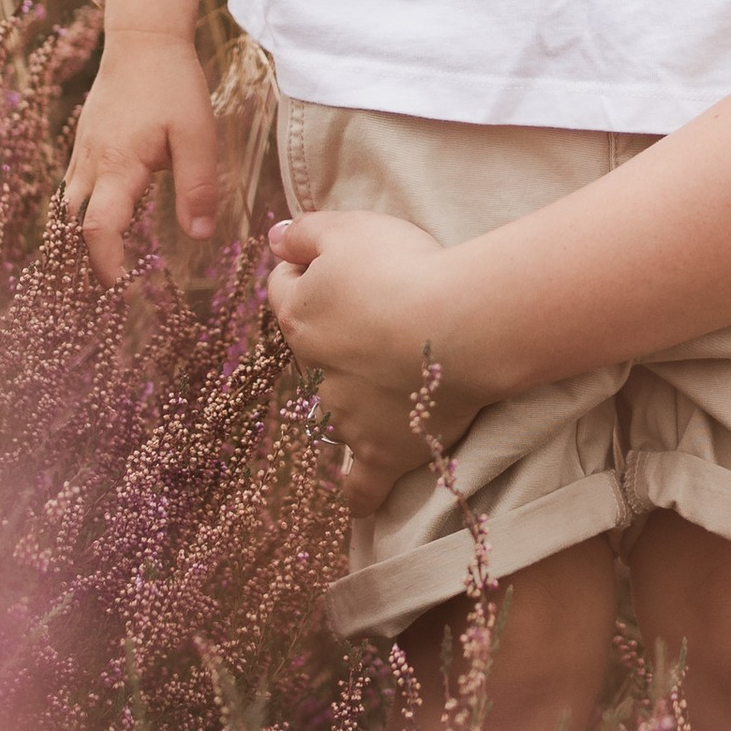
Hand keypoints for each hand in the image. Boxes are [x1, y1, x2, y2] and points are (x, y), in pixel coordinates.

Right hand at [63, 26, 218, 281]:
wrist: (143, 39)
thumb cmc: (173, 85)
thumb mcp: (198, 134)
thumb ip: (197, 186)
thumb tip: (198, 237)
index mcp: (117, 166)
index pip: (99, 227)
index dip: (106, 262)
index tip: (120, 287)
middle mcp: (91, 163)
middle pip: (72, 224)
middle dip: (81, 258)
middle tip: (101, 288)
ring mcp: (83, 151)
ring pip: (68, 205)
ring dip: (79, 235)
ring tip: (97, 265)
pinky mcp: (86, 142)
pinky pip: (74, 185)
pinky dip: (81, 211)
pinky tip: (100, 220)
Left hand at [267, 209, 467, 505]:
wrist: (456, 326)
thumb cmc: (404, 268)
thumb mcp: (349, 229)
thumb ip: (305, 232)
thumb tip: (274, 238)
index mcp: (299, 315)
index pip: (285, 288)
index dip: (308, 271)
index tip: (341, 263)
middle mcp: (314, 371)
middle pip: (314, 347)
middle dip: (338, 334)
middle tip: (385, 313)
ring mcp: (348, 417)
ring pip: (337, 407)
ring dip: (358, 392)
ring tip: (399, 375)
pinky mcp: (383, 452)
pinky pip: (361, 484)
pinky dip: (357, 492)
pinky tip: (355, 502)